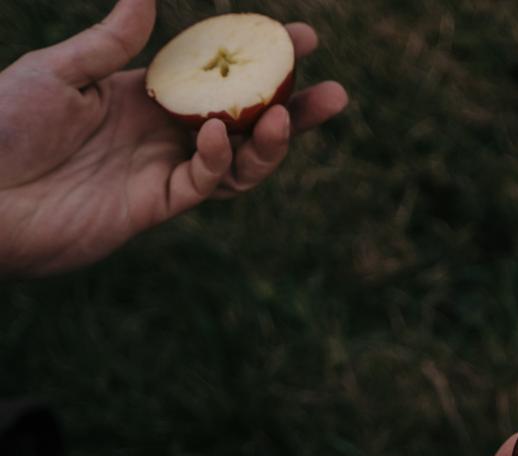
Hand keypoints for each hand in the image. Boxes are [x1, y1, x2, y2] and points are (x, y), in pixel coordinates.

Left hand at [0, 0, 346, 278]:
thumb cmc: (3, 125)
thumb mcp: (59, 71)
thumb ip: (112, 43)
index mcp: (143, 93)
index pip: (216, 72)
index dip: (259, 56)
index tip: (302, 39)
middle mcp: (162, 132)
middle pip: (244, 121)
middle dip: (293, 109)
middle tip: (335, 94)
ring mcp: (163, 171)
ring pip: (238, 160)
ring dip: (272, 144)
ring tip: (290, 117)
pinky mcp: (157, 205)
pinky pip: (202, 182)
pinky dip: (216, 160)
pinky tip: (214, 132)